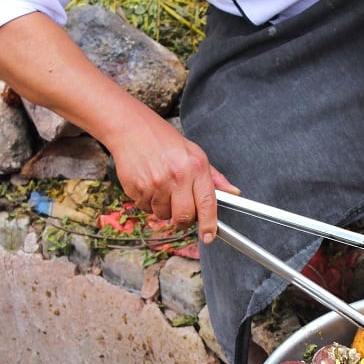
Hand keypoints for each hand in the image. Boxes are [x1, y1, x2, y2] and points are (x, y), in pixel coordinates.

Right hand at [100, 118, 238, 244]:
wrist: (130, 127)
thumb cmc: (164, 140)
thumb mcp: (194, 153)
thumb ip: (214, 177)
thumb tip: (233, 193)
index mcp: (195, 167)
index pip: (207, 203)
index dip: (209, 224)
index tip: (209, 236)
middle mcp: (176, 176)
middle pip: (184, 217)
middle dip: (184, 220)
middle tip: (181, 211)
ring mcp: (155, 183)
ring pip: (163, 215)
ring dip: (164, 208)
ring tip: (161, 186)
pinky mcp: (136, 188)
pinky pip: (146, 208)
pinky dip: (148, 202)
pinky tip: (148, 183)